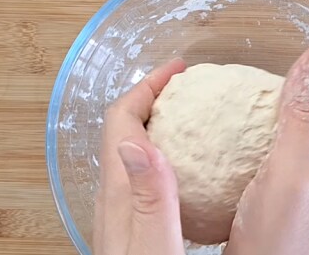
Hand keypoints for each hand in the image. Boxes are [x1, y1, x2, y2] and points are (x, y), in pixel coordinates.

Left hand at [94, 58, 187, 254]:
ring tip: (194, 118)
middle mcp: (114, 197)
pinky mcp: (130, 227)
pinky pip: (145, 176)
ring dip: (159, 126)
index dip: (148, 86)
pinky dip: (166, 156)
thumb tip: (138, 142)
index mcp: (119, 193)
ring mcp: (120, 212)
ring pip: (135, 151)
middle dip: (155, 98)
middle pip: (126, 129)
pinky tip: (191, 173)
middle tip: (189, 88)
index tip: (180, 70)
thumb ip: (150, 196)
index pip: (123, 119)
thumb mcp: (153, 245)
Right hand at [225, 45, 308, 254]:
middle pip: (295, 108)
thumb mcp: (293, 168)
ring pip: (276, 130)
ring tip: (220, 131)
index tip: (243, 98)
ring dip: (249, 128)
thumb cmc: (284, 239)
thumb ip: (305, 110)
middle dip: (260, 107)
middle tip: (227, 115)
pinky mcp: (288, 191)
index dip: (278, 89)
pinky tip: (221, 156)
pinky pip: (264, 153)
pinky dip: (242, 150)